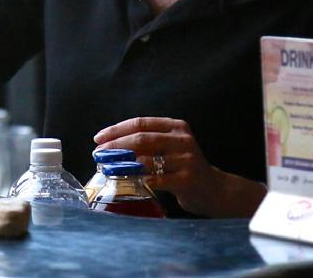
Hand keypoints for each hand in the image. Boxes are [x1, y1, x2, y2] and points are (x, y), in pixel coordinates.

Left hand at [93, 116, 221, 216]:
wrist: (213, 189)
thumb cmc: (182, 166)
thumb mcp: (168, 146)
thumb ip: (146, 142)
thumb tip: (109, 144)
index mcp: (175, 126)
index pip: (140, 123)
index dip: (116, 130)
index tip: (98, 138)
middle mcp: (182, 139)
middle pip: (142, 139)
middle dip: (116, 146)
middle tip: (98, 153)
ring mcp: (187, 159)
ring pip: (147, 160)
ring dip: (123, 165)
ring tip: (108, 168)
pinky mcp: (189, 179)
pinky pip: (158, 180)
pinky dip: (141, 180)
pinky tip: (130, 181)